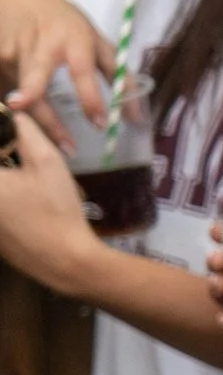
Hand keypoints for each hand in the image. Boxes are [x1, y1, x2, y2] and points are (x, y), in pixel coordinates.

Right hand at [0, 0, 108, 130]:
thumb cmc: (66, 23)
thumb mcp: (94, 38)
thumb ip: (115, 73)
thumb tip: (136, 116)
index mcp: (73, 38)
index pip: (82, 70)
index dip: (90, 97)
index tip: (99, 123)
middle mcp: (41, 44)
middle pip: (36, 75)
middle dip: (34, 95)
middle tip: (42, 125)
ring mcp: (13, 51)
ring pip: (18, 90)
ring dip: (27, 115)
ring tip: (28, 134)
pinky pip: (5, 90)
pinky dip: (14, 109)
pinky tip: (17, 123)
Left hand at [0, 101, 107, 296]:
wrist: (65, 261)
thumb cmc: (57, 209)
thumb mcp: (48, 162)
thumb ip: (27, 131)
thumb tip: (15, 113)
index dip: (2, 138)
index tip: (13, 137)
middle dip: (5, 159)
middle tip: (19, 155)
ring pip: (0, 191)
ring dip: (9, 180)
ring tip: (26, 179)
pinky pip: (0, 211)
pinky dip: (8, 200)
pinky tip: (25, 202)